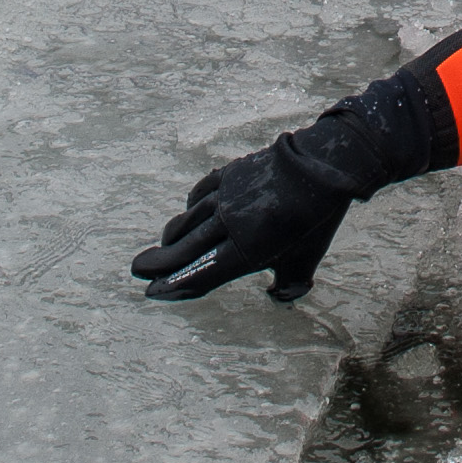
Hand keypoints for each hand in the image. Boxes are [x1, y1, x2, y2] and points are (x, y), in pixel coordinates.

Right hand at [132, 138, 356, 300]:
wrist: (323, 165)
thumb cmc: (316, 219)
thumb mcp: (305, 259)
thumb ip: (290, 284)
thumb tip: (278, 297)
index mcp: (248, 250)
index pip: (202, 274)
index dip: (175, 286)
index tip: (153, 292)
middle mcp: (230, 223)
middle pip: (185, 249)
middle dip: (159, 263)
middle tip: (138, 270)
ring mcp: (226, 196)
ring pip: (187, 221)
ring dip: (172, 237)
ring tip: (163, 247)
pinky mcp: (228, 176)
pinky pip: (198, 196)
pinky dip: (190, 209)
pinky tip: (188, 215)